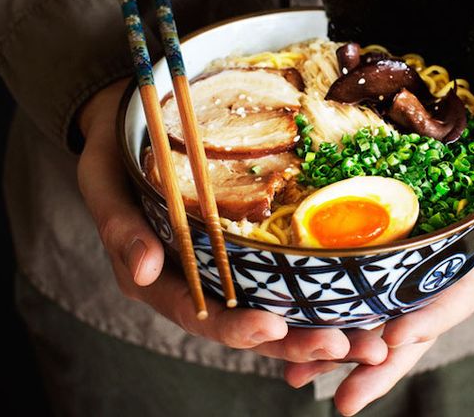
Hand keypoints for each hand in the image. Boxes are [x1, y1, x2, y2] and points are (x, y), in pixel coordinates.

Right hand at [76, 79, 388, 364]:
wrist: (131, 127)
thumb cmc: (115, 158)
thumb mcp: (105, 186)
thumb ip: (120, 229)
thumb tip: (146, 271)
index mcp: (160, 279)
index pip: (199, 315)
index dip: (236, 327)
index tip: (274, 327)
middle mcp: (196, 280)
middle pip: (247, 323)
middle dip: (296, 341)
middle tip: (347, 346)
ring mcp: (222, 264)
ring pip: (272, 306)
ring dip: (317, 325)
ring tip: (368, 338)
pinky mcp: (242, 245)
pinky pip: (278, 274)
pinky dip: (313, 289)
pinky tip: (352, 294)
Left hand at [284, 90, 473, 414]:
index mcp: (471, 258)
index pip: (452, 299)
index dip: (427, 320)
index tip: (394, 338)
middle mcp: (435, 270)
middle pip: (409, 326)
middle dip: (379, 365)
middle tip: (344, 400)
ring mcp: (406, 262)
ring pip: (376, 314)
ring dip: (341, 349)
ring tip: (300, 375)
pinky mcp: (380, 247)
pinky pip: (356, 283)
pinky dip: (332, 308)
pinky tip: (299, 326)